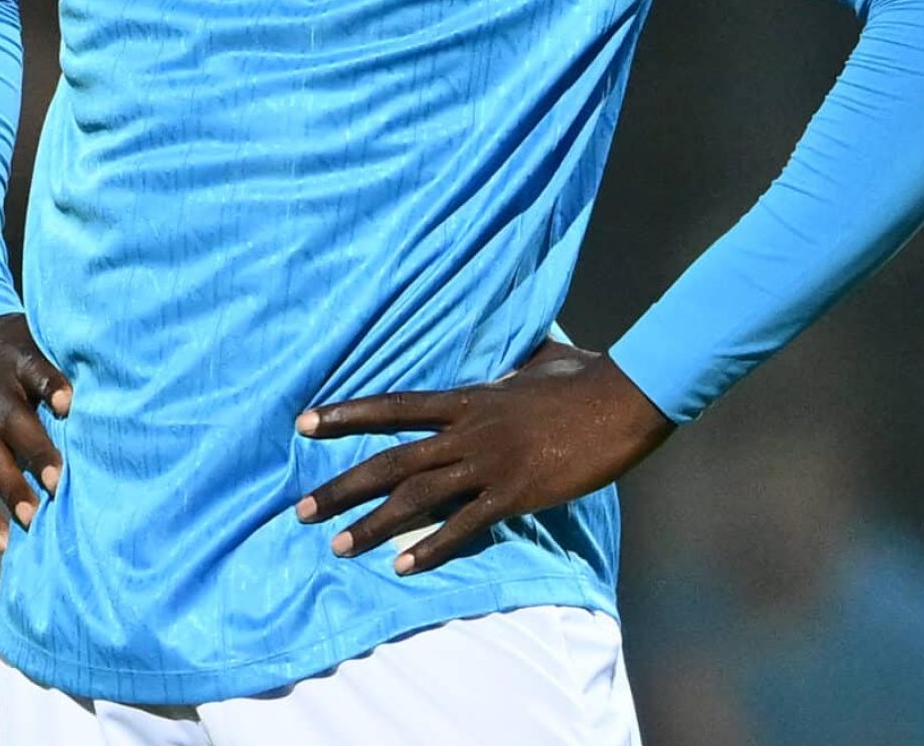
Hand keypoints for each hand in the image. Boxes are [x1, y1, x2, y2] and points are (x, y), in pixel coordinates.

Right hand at [0, 313, 71, 551]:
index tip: (68, 404)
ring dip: (11, 490)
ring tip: (32, 520)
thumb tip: (129, 374)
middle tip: (59, 483)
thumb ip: (70, 358)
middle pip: (13, 422)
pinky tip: (4, 541)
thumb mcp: (36, 338)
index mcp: (17, 360)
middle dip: (36, 452)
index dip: (50, 385)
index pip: (35, 370)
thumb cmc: (15, 352)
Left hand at [295, 340, 673, 574]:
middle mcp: (467, 432)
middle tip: (300, 509)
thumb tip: (518, 356)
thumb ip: (516, 363)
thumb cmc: (585, 378)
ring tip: (337, 546)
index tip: (303, 422)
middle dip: (341, 486)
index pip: (392, 406)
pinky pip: (464, 525)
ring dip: (373, 524)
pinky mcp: (515, 493)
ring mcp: (488, 464)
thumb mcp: (540, 360)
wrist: (622, 400)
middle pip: (390, 460)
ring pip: (416, 496)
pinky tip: (403, 567)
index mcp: (467, 399)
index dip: (345, 413)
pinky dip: (432, 547)